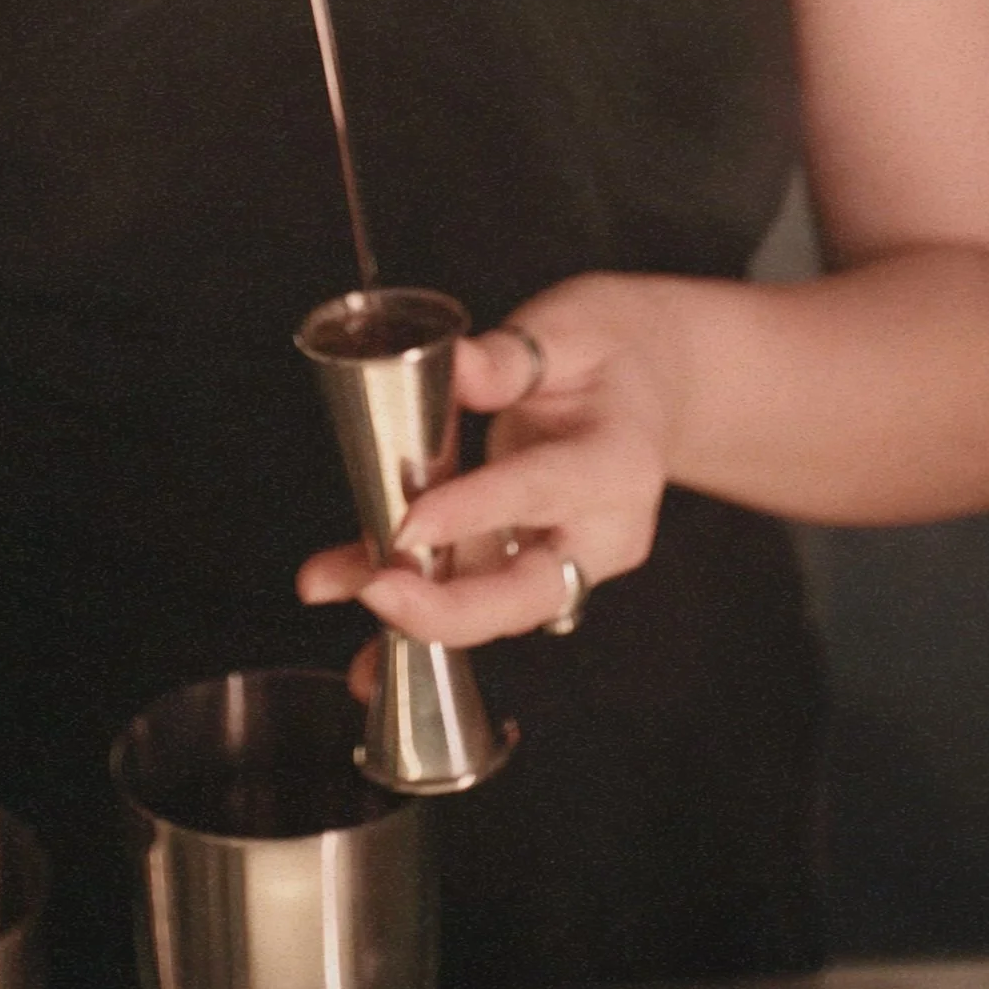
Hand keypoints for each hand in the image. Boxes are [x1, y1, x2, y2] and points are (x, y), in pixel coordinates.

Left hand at [295, 274, 675, 658]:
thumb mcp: (570, 329)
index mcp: (619, 465)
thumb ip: (510, 357)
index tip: (408, 523)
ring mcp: (571, 562)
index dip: (475, 512)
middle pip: (527, 592)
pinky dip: (418, 620)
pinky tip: (364, 659)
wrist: (654, 384)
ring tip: (334, 594)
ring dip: (411, 613)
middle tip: (374, 592)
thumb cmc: (612, 351)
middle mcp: (603, 533)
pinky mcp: (533, 570)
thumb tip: (452, 366)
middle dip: (447, 608)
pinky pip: (474, 599)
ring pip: (491, 606)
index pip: (541, 491)